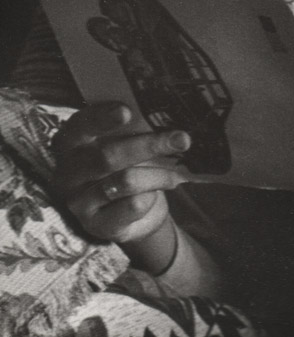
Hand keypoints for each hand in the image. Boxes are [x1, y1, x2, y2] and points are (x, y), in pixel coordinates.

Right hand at [51, 102, 189, 250]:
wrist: (131, 212)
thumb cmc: (128, 166)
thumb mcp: (127, 144)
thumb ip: (134, 131)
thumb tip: (165, 119)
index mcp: (71, 144)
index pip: (80, 126)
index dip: (101, 118)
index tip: (127, 111)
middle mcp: (69, 173)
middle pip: (107, 156)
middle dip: (149, 145)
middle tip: (182, 139)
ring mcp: (78, 202)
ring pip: (124, 182)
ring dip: (158, 175)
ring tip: (176, 172)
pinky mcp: (96, 225)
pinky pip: (131, 206)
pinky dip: (151, 197)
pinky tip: (157, 194)